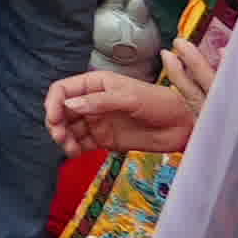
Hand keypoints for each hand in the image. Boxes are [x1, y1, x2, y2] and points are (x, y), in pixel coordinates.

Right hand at [44, 58, 213, 163]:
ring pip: (69, 129)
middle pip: (62, 111)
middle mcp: (92, 102)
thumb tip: (69, 106)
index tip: (54, 119)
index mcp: (95, 84)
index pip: (63, 90)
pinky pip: (82, 143)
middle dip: (56, 124)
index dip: (53, 103)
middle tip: (60, 137)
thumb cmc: (159, 103)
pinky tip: (76, 153)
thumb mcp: (129, 98)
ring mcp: (98, 121)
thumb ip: (99, 101)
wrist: (183, 126)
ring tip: (70, 149)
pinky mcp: (105, 139)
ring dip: (64, 138)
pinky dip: (74, 149)